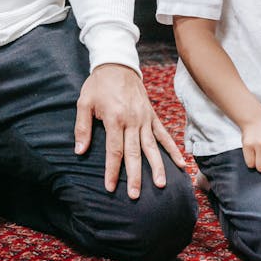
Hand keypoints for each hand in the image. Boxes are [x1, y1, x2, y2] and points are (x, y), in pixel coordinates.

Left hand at [74, 63, 186, 198]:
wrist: (118, 64)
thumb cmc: (99, 84)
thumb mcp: (84, 102)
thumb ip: (82, 127)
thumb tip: (79, 151)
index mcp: (114, 118)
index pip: (114, 151)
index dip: (112, 171)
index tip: (110, 188)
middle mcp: (132, 120)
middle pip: (134, 153)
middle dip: (135, 176)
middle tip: (135, 196)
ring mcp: (144, 118)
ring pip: (151, 146)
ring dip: (157, 166)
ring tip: (161, 185)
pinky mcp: (152, 115)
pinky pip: (163, 134)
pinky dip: (172, 149)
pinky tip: (180, 163)